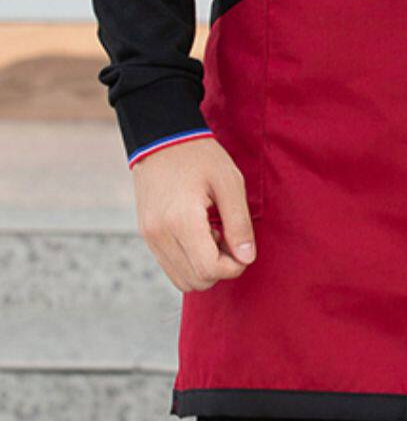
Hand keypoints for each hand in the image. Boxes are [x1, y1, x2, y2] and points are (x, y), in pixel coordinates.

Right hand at [134, 136, 256, 292]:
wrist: (162, 138)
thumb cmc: (201, 157)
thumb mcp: (229, 183)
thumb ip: (239, 224)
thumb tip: (247, 258)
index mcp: (182, 221)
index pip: (209, 270)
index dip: (233, 267)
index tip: (242, 248)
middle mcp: (160, 235)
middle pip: (195, 281)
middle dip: (219, 269)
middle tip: (230, 239)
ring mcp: (150, 237)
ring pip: (181, 280)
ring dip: (204, 267)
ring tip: (214, 235)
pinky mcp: (147, 235)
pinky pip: (170, 266)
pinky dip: (189, 261)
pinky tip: (199, 234)